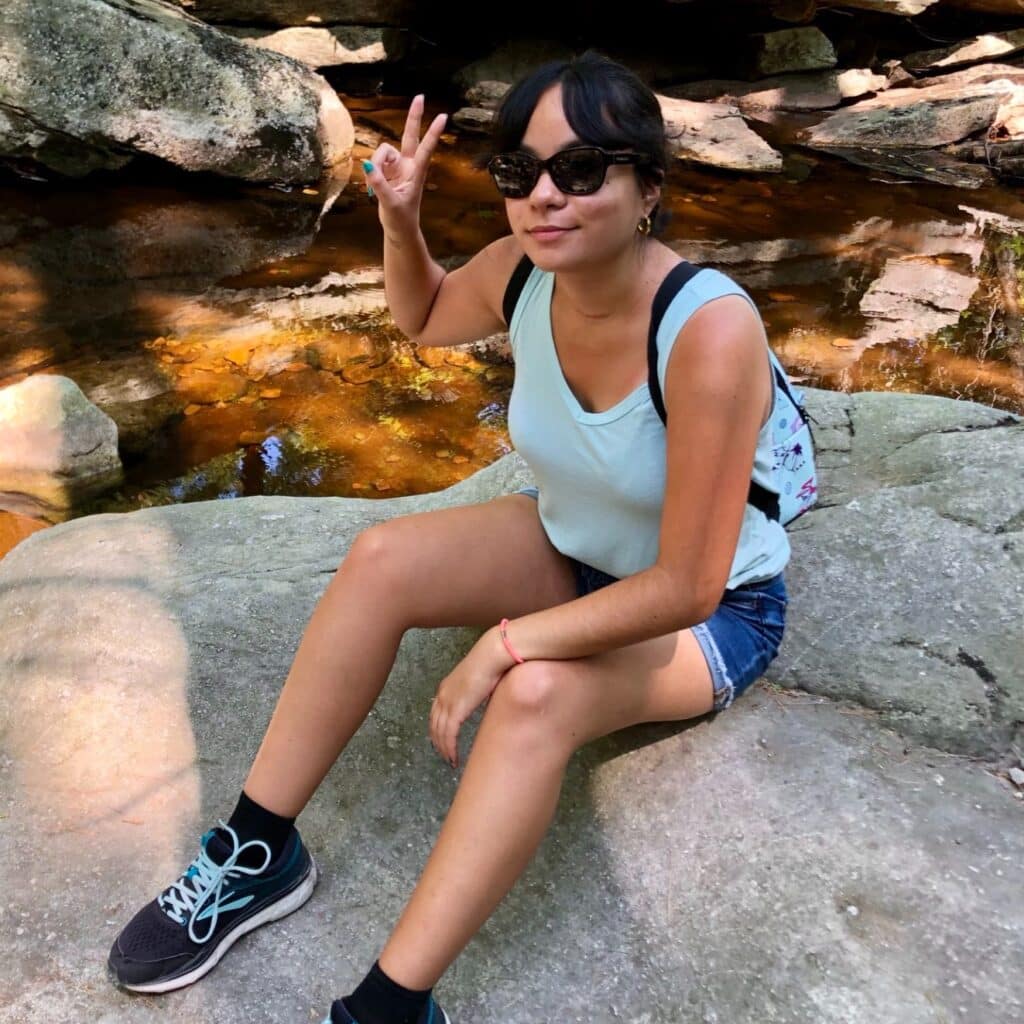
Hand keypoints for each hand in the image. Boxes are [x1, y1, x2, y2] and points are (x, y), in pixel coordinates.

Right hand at [363, 93, 447, 241]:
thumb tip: (367, 166)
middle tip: (420, 97)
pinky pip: (373, 163)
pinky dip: (370, 173)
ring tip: (373, 186)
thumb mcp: (390, 204)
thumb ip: (379, 184)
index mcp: (416, 173)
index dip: (433, 133)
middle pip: (409, 136)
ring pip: (382, 153)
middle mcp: (408, 166)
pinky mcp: (386, 172)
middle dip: (413, 117)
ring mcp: (397, 168)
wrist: (399, 230)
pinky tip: (371, 186)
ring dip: (375, 166)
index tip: (444, 116)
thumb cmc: (401, 220)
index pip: (425, 149)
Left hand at [429, 627, 515, 769]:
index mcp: (446, 687)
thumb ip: (477, 693)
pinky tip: (454, 758)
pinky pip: (449, 735)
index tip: (442, 740)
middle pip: (434, 725)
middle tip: (445, 755)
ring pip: (439, 733)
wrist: (493, 655)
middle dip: (438, 742)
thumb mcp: (480, 680)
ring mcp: (447, 702)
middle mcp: (442, 695)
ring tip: (450, 760)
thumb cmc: (492, 663)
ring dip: (444, 749)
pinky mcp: (456, 710)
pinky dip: (450, 749)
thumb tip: (485, 701)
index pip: (436, 713)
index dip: (437, 728)